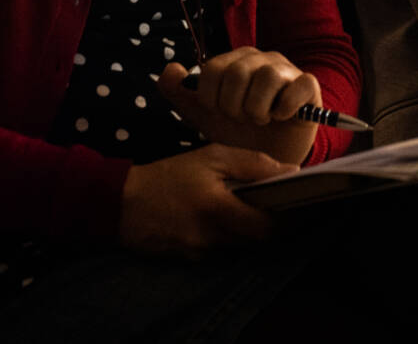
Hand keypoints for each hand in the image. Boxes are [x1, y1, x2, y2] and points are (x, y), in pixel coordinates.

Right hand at [118, 144, 288, 256]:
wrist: (121, 202)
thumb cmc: (168, 175)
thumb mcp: (210, 157)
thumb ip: (253, 163)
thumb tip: (290, 171)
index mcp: (219, 209)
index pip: (267, 228)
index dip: (286, 220)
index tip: (296, 206)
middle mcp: (212, 238)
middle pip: (257, 241)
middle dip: (267, 224)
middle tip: (273, 204)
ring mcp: (200, 254)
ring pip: (239, 246)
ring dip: (245, 230)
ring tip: (240, 207)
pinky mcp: (190, 261)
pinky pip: (219, 251)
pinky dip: (225, 236)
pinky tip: (215, 218)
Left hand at [160, 48, 321, 165]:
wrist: (268, 157)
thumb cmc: (237, 132)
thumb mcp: (202, 115)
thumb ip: (179, 92)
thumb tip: (170, 68)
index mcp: (234, 61)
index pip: (212, 69)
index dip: (211, 99)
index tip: (220, 113)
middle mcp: (260, 59)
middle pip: (237, 73)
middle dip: (233, 108)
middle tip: (242, 119)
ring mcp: (286, 70)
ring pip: (268, 78)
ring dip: (258, 110)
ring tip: (261, 120)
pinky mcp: (308, 85)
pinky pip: (298, 87)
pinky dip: (285, 108)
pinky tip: (280, 118)